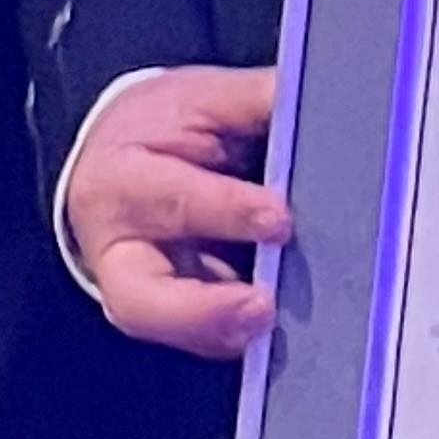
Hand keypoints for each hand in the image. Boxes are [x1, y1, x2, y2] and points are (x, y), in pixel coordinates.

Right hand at [65, 63, 286, 356]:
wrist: (117, 159)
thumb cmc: (159, 132)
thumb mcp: (200, 98)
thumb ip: (253, 101)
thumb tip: (321, 98)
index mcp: (121, 180)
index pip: (172, 200)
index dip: (226, 210)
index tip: (277, 218)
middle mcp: (118, 250)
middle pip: (143, 298)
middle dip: (204, 308)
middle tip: (261, 305)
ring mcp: (138, 294)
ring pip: (167, 332)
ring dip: (220, 333)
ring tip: (269, 326)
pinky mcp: (167, 318)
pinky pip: (201, 340)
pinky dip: (236, 338)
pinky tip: (277, 332)